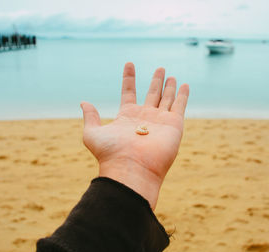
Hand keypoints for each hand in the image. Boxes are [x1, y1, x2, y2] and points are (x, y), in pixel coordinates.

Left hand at [80, 62, 188, 209]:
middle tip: (160, 68)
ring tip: (170, 75)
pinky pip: (180, 106)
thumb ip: (91, 117)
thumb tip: (84, 102)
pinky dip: (183, 95)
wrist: (131, 169)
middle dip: (156, 81)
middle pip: (152, 94)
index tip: (130, 64)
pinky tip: (184, 85)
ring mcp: (160, 121)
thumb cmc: (111, 154)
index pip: (129, 92)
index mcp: (127, 117)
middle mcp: (145, 117)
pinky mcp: (174, 124)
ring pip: (166, 98)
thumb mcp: (93, 134)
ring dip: (169, 87)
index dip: (129, 78)